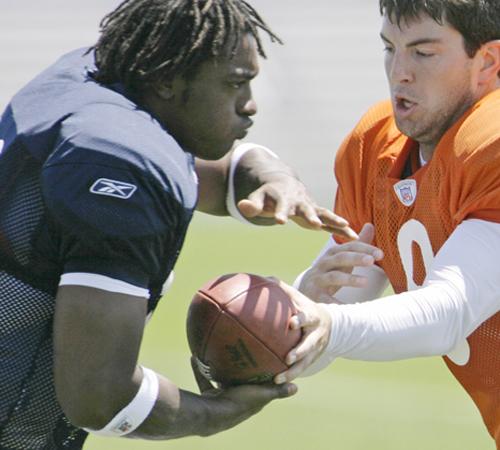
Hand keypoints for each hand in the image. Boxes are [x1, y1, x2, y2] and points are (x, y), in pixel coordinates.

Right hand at [191, 357, 296, 435]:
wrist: (210, 414)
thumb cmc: (238, 403)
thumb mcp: (261, 395)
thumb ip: (277, 391)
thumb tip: (297, 387)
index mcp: (250, 402)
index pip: (261, 391)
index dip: (265, 380)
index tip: (267, 365)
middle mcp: (235, 401)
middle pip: (240, 385)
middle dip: (241, 373)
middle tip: (242, 356)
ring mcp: (220, 400)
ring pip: (221, 382)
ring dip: (220, 370)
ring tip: (219, 353)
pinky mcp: (207, 397)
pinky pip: (203, 381)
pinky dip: (200, 370)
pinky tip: (195, 357)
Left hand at [233, 148, 356, 239]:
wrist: (284, 186)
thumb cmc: (268, 196)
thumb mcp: (258, 199)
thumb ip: (251, 205)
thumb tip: (241, 206)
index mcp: (283, 199)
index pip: (280, 206)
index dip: (280, 212)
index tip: (279, 221)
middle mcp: (300, 202)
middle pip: (306, 209)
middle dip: (310, 216)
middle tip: (314, 224)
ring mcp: (311, 207)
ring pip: (324, 214)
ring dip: (335, 220)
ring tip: (347, 228)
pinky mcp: (318, 214)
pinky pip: (331, 221)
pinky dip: (342, 228)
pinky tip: (355, 236)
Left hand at [269, 282, 331, 383]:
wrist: (330, 324)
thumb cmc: (306, 308)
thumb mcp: (299, 297)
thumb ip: (283, 288)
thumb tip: (265, 278)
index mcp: (312, 317)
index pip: (307, 317)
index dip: (300, 320)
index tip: (292, 323)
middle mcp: (316, 335)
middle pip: (309, 345)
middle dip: (300, 352)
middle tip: (288, 358)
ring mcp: (316, 349)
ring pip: (305, 363)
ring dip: (293, 372)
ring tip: (278, 379)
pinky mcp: (313, 360)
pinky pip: (301, 370)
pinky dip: (290, 377)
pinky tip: (275, 383)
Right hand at [299, 223, 382, 301]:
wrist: (305, 289)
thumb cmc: (329, 272)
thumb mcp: (342, 257)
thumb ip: (357, 244)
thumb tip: (370, 225)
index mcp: (333, 254)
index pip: (349, 247)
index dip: (364, 249)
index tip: (380, 254)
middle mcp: (324, 264)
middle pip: (340, 258)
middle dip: (355, 258)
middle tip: (371, 261)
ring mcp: (318, 279)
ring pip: (333, 276)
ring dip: (349, 278)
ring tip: (365, 282)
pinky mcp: (315, 294)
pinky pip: (327, 299)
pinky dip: (338, 302)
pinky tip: (351, 307)